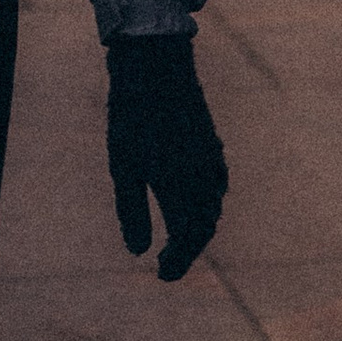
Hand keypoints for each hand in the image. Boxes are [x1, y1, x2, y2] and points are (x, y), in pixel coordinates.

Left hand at [105, 34, 226, 279]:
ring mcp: (211, 158)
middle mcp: (204, 177)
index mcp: (182, 187)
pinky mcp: (212, 142)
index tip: (161, 276)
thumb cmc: (133, 116)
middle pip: (205, 226)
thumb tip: (138, 252)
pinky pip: (218, 185)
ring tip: (179, 239)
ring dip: (200, 228)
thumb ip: (132, 212)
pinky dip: (209, 204)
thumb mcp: (123, 167)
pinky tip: (196, 201)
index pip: (187, 239)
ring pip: (214, 206)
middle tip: (166, 265)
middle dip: (187, 250)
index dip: (177, 263)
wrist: (156, 64)